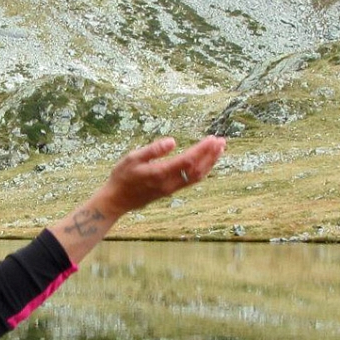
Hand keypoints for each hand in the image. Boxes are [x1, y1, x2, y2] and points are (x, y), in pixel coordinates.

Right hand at [96, 135, 225, 215]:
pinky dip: (203, 170)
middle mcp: (169, 183)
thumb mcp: (132, 158)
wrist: (117, 200)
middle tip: (222, 141)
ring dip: (210, 163)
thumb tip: (172, 141)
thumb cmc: (122, 176)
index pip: (187, 161)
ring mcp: (171, 189)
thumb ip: (153, 150)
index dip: (202, 150)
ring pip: (197, 177)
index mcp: (160, 173)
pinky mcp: (171, 190)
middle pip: (197, 170)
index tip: (212, 138)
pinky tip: (207, 162)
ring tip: (219, 149)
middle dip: (211, 155)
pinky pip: (191, 180)